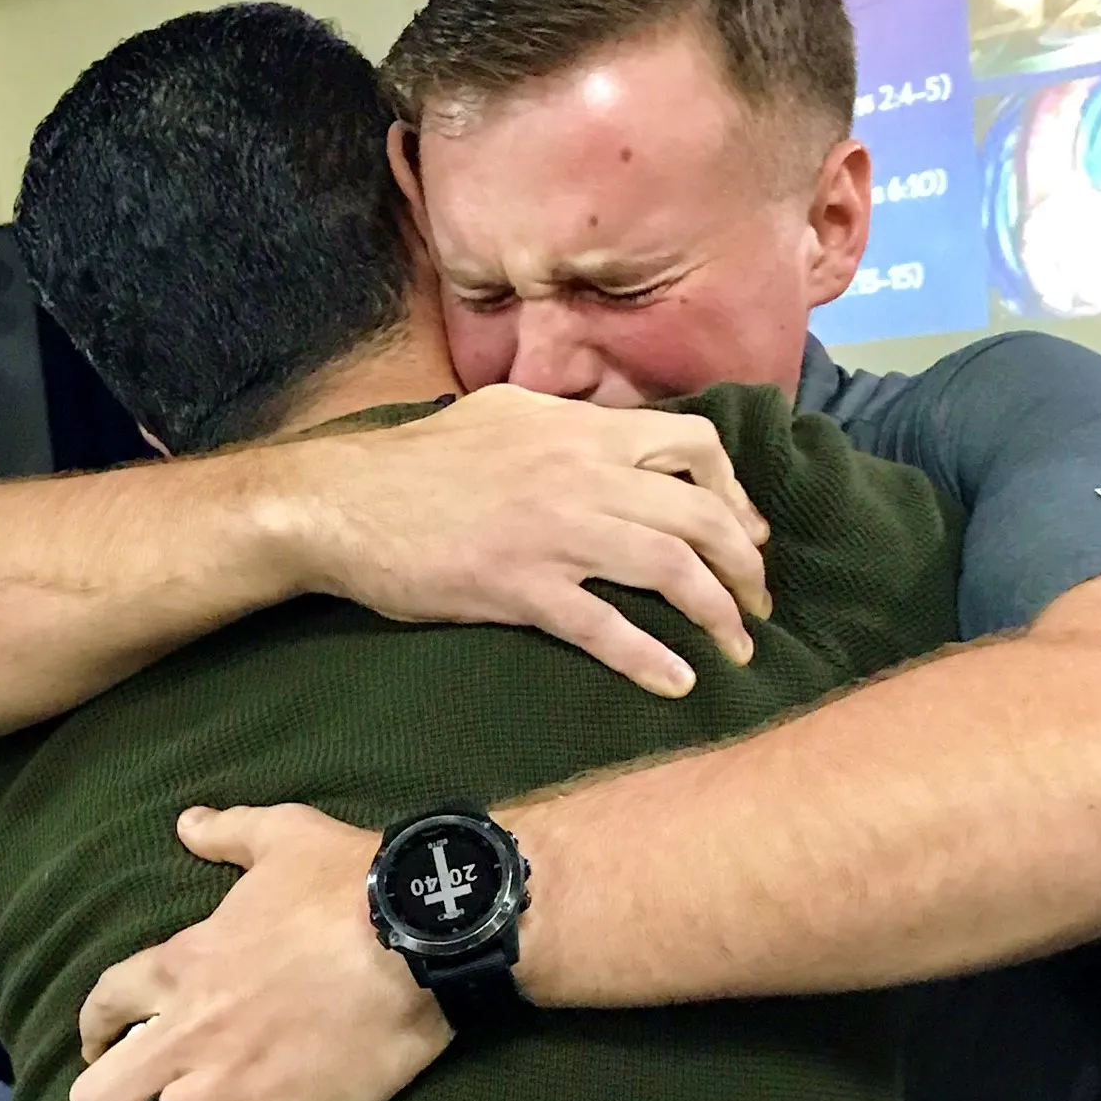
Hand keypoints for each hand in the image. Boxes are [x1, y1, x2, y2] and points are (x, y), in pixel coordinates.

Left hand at [69, 804, 448, 1100]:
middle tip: (140, 1099)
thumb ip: (226, 832)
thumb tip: (188, 823)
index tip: (110, 1038)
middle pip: (99, 1095)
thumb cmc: (349, 878)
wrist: (419, 930)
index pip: (103, 1005)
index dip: (97, 1027)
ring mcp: (232, 1090)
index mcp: (183, 965)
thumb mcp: (282, 833)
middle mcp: (189, 1035)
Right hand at [300, 385, 770, 696]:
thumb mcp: (502, 416)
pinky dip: (649, 659)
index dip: (736, 493)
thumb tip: (611, 438)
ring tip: (739, 648)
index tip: (747, 533)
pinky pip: (604, 627)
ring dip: (718, 613)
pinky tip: (678, 684)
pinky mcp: (520, 587)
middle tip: (759, 603)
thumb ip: (565, 425)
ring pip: (670, 568)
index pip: (695, 443)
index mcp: (580, 428)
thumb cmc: (416, 464)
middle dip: (746, 563)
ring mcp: (554, 532)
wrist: (341, 503)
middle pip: (700, 513)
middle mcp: (582, 473)